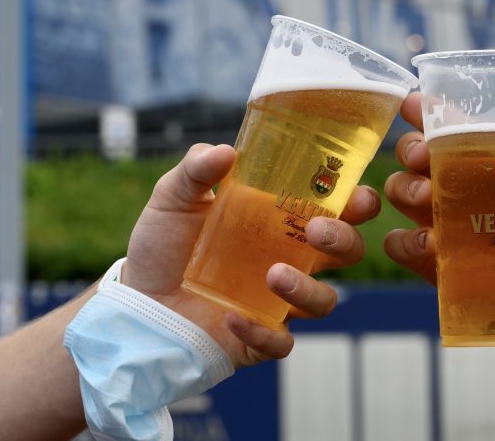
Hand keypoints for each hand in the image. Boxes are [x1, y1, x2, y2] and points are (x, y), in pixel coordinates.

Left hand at [122, 143, 378, 366]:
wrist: (135, 302)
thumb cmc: (165, 245)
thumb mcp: (174, 198)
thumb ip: (196, 168)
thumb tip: (226, 151)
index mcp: (282, 220)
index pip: (337, 208)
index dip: (358, 203)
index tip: (355, 195)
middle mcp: (291, 258)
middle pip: (348, 252)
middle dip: (343, 240)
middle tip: (315, 231)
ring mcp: (280, 302)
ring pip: (324, 301)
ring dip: (307, 289)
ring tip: (273, 275)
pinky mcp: (261, 338)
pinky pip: (282, 343)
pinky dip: (263, 332)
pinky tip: (232, 317)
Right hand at [381, 93, 494, 348]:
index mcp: (478, 161)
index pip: (444, 125)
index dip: (424, 110)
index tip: (413, 103)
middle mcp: (450, 185)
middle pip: (411, 153)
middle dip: (410, 149)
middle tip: (422, 158)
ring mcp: (436, 221)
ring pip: (398, 191)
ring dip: (405, 189)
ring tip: (428, 200)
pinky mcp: (429, 260)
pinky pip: (397, 243)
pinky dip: (405, 241)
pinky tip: (429, 245)